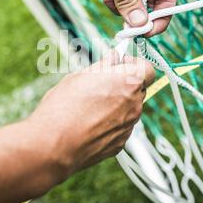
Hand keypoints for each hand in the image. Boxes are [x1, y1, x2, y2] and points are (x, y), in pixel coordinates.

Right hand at [29, 51, 154, 174]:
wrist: (55, 144)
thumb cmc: (64, 107)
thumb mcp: (80, 76)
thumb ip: (103, 66)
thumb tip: (113, 58)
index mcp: (128, 82)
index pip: (147, 69)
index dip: (133, 64)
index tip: (118, 64)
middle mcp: (135, 104)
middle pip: (138, 89)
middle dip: (124, 85)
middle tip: (101, 84)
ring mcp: (129, 126)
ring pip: (128, 109)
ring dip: (116, 105)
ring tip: (89, 106)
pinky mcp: (121, 143)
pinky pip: (120, 127)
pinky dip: (110, 123)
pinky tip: (89, 123)